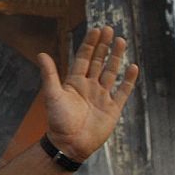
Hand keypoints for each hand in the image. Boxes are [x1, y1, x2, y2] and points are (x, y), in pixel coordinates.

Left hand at [38, 26, 139, 160]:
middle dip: (104, 46)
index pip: (84, 57)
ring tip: (122, 41)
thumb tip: (41, 54)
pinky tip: (133, 67)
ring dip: (116, 57)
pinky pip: (122, 91)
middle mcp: (89, 86)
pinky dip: (128, 80)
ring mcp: (102, 96)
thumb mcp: (52, 95)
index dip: (90, 44)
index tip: (96, 30)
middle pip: (98, 61)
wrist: (69, 145)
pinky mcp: (112, 108)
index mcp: (75, 81)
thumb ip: (49, 75)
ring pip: (111, 72)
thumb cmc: (58, 121)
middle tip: (109, 29)